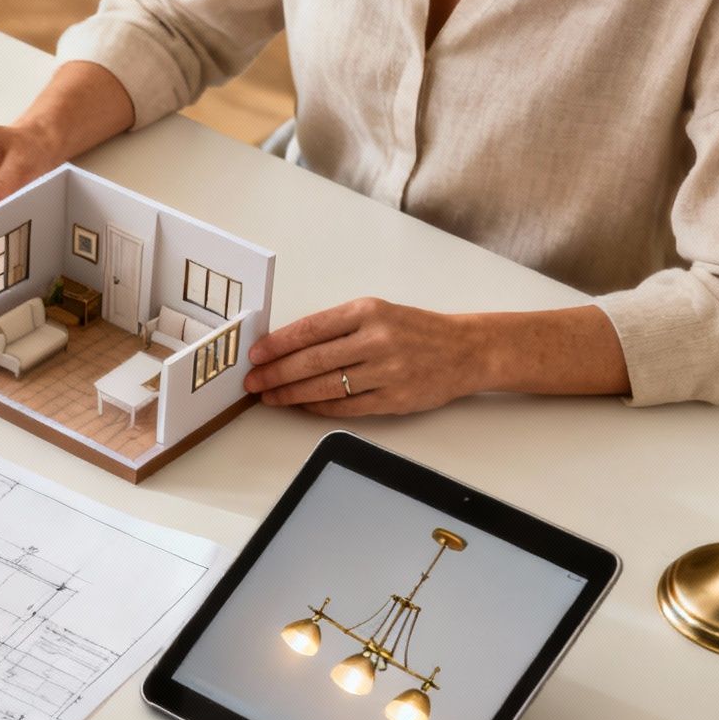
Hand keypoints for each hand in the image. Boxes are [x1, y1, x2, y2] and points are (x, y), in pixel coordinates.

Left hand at [244, 298, 489, 415]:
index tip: (255, 354)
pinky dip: (318, 408)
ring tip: (270, 396)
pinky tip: (302, 406)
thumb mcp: (377, 313)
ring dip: (291, 394)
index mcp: (368, 312)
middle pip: (312, 361)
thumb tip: (287, 346)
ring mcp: (386, 371)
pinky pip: (346, 407)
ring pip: (325, 387)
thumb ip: (336, 327)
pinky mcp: (394, 399)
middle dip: (275, 373)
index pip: (310, 329)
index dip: (277, 344)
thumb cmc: (414, 330)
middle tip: (253, 381)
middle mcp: (376, 340)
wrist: (465, 350)